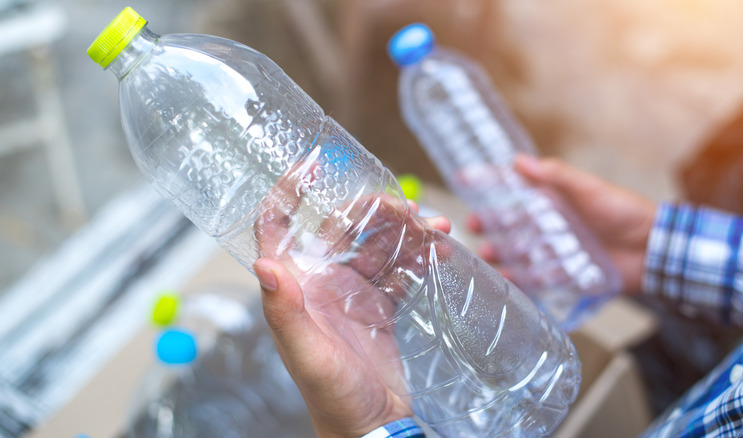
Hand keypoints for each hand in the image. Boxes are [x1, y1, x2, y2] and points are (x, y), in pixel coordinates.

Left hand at [253, 187, 449, 436]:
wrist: (373, 427)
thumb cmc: (332, 396)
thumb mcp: (308, 355)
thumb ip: (286, 311)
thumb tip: (265, 265)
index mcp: (297, 287)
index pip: (280, 227)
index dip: (288, 193)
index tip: (310, 165)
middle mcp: (322, 283)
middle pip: (343, 228)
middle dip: (374, 212)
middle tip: (406, 211)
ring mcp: (354, 293)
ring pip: (378, 245)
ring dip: (406, 232)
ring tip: (437, 230)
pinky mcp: (382, 306)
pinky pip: (401, 270)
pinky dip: (420, 258)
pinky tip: (441, 252)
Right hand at [468, 155, 655, 293]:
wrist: (654, 250)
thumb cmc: (624, 212)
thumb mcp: (588, 188)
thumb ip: (554, 176)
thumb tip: (518, 160)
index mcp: (556, 198)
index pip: (517, 188)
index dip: (491, 184)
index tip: (465, 180)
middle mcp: (553, 223)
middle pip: (514, 222)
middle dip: (492, 223)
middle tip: (474, 225)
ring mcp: (559, 248)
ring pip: (522, 250)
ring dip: (503, 251)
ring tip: (487, 254)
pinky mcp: (567, 273)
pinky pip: (539, 277)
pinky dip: (522, 279)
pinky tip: (506, 279)